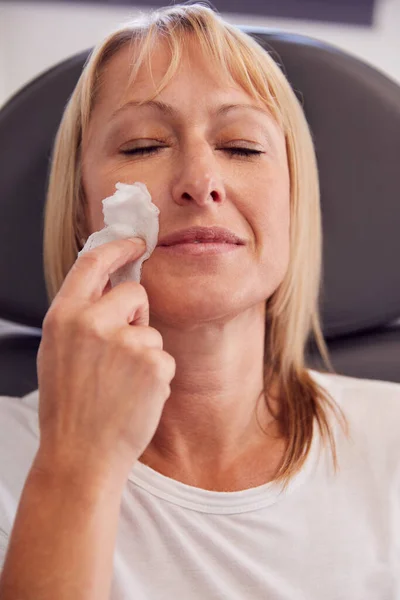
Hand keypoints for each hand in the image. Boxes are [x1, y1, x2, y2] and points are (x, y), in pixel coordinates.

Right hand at [35, 238, 175, 486]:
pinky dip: (156, 377)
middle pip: (134, 292)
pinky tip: (135, 398)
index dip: (118, 247)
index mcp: (63, 317)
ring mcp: (124, 342)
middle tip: (122, 350)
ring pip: (152, 330)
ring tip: (121, 385)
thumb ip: (82, 316)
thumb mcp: (59, 351)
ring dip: (144, 352)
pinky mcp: (153, 363)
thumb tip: (112, 285)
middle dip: (137, 314)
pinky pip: (164, 357)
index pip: (93, 262)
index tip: (137, 241)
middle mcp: (91, 322)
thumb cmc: (70, 407)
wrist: (80, 456)